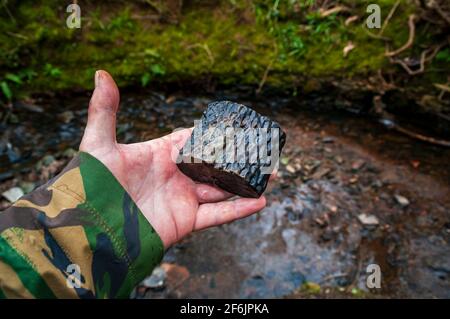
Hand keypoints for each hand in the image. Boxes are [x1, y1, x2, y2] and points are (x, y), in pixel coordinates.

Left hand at [79, 70, 266, 248]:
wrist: (89, 229)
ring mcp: (182, 199)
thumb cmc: (91, 185)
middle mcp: (175, 176)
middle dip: (238, 158)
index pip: (193, 139)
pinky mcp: (186, 222)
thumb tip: (102, 73)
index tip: (239, 125)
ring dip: (246, 181)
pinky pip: (218, 215)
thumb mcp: (98, 144)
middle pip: (214, 164)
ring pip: (222, 188)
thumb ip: (104, 110)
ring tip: (271, 173)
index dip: (214, 133)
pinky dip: (240, 209)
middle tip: (262, 149)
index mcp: (160, 154)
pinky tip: (261, 200)